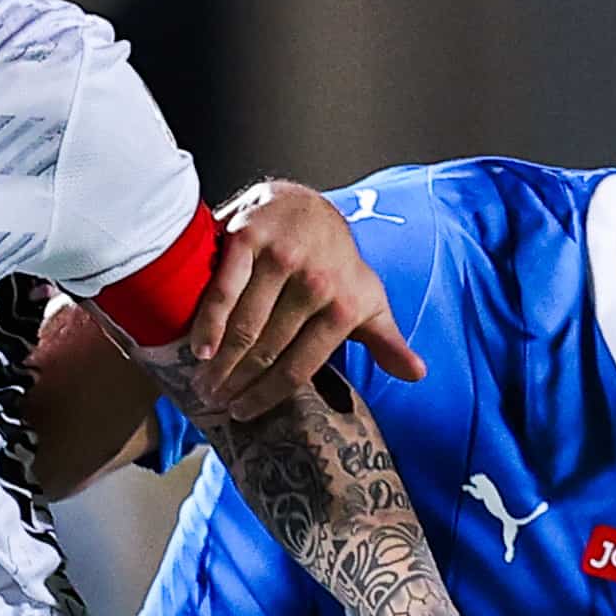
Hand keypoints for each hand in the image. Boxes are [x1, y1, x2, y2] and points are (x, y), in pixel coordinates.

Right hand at [179, 180, 424, 423]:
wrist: (307, 203)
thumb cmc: (336, 262)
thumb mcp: (369, 299)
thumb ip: (386, 340)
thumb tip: (416, 374)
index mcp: (344, 305)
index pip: (299, 366)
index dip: (266, 396)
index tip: (243, 413)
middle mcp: (315, 282)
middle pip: (267, 351)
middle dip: (237, 383)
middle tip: (215, 401)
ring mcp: (281, 258)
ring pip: (244, 326)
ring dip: (219, 363)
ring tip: (203, 383)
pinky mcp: (248, 237)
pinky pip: (223, 290)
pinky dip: (208, 323)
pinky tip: (199, 349)